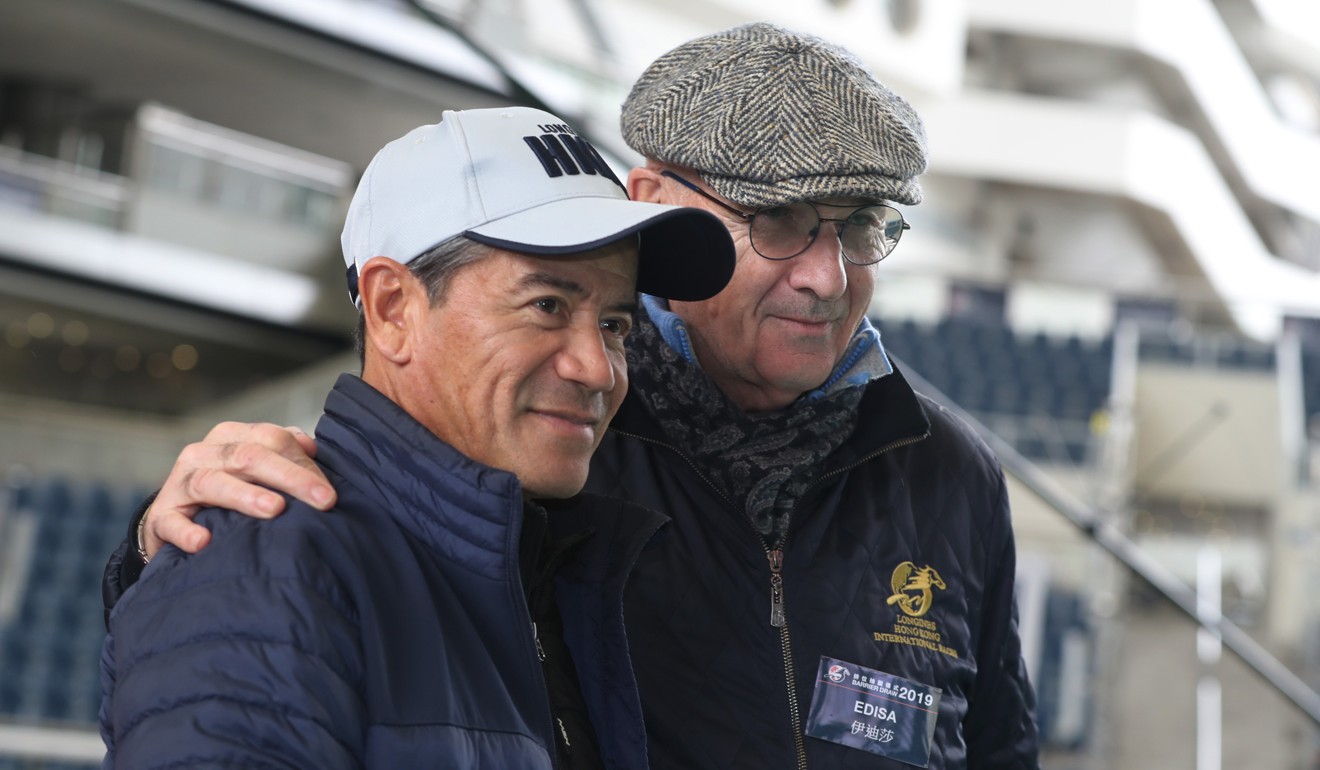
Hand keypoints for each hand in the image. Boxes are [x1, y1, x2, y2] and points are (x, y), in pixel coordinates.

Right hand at [141, 422, 335, 558]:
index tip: (330, 493)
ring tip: (274, 510)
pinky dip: (186, 531)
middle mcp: (204, 454)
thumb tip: (313, 448)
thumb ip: (286, 455)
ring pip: (211, 482)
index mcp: (232, 437)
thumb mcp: (257, 471)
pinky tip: (204, 542)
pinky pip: (171, 522)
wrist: (175, 522)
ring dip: (244, 496)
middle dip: (291, 478)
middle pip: (249, 457)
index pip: (273, 439)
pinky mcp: (160, 517)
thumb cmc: (230, 494)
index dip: (303, 463)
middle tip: (323, 501)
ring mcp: (179, 483)